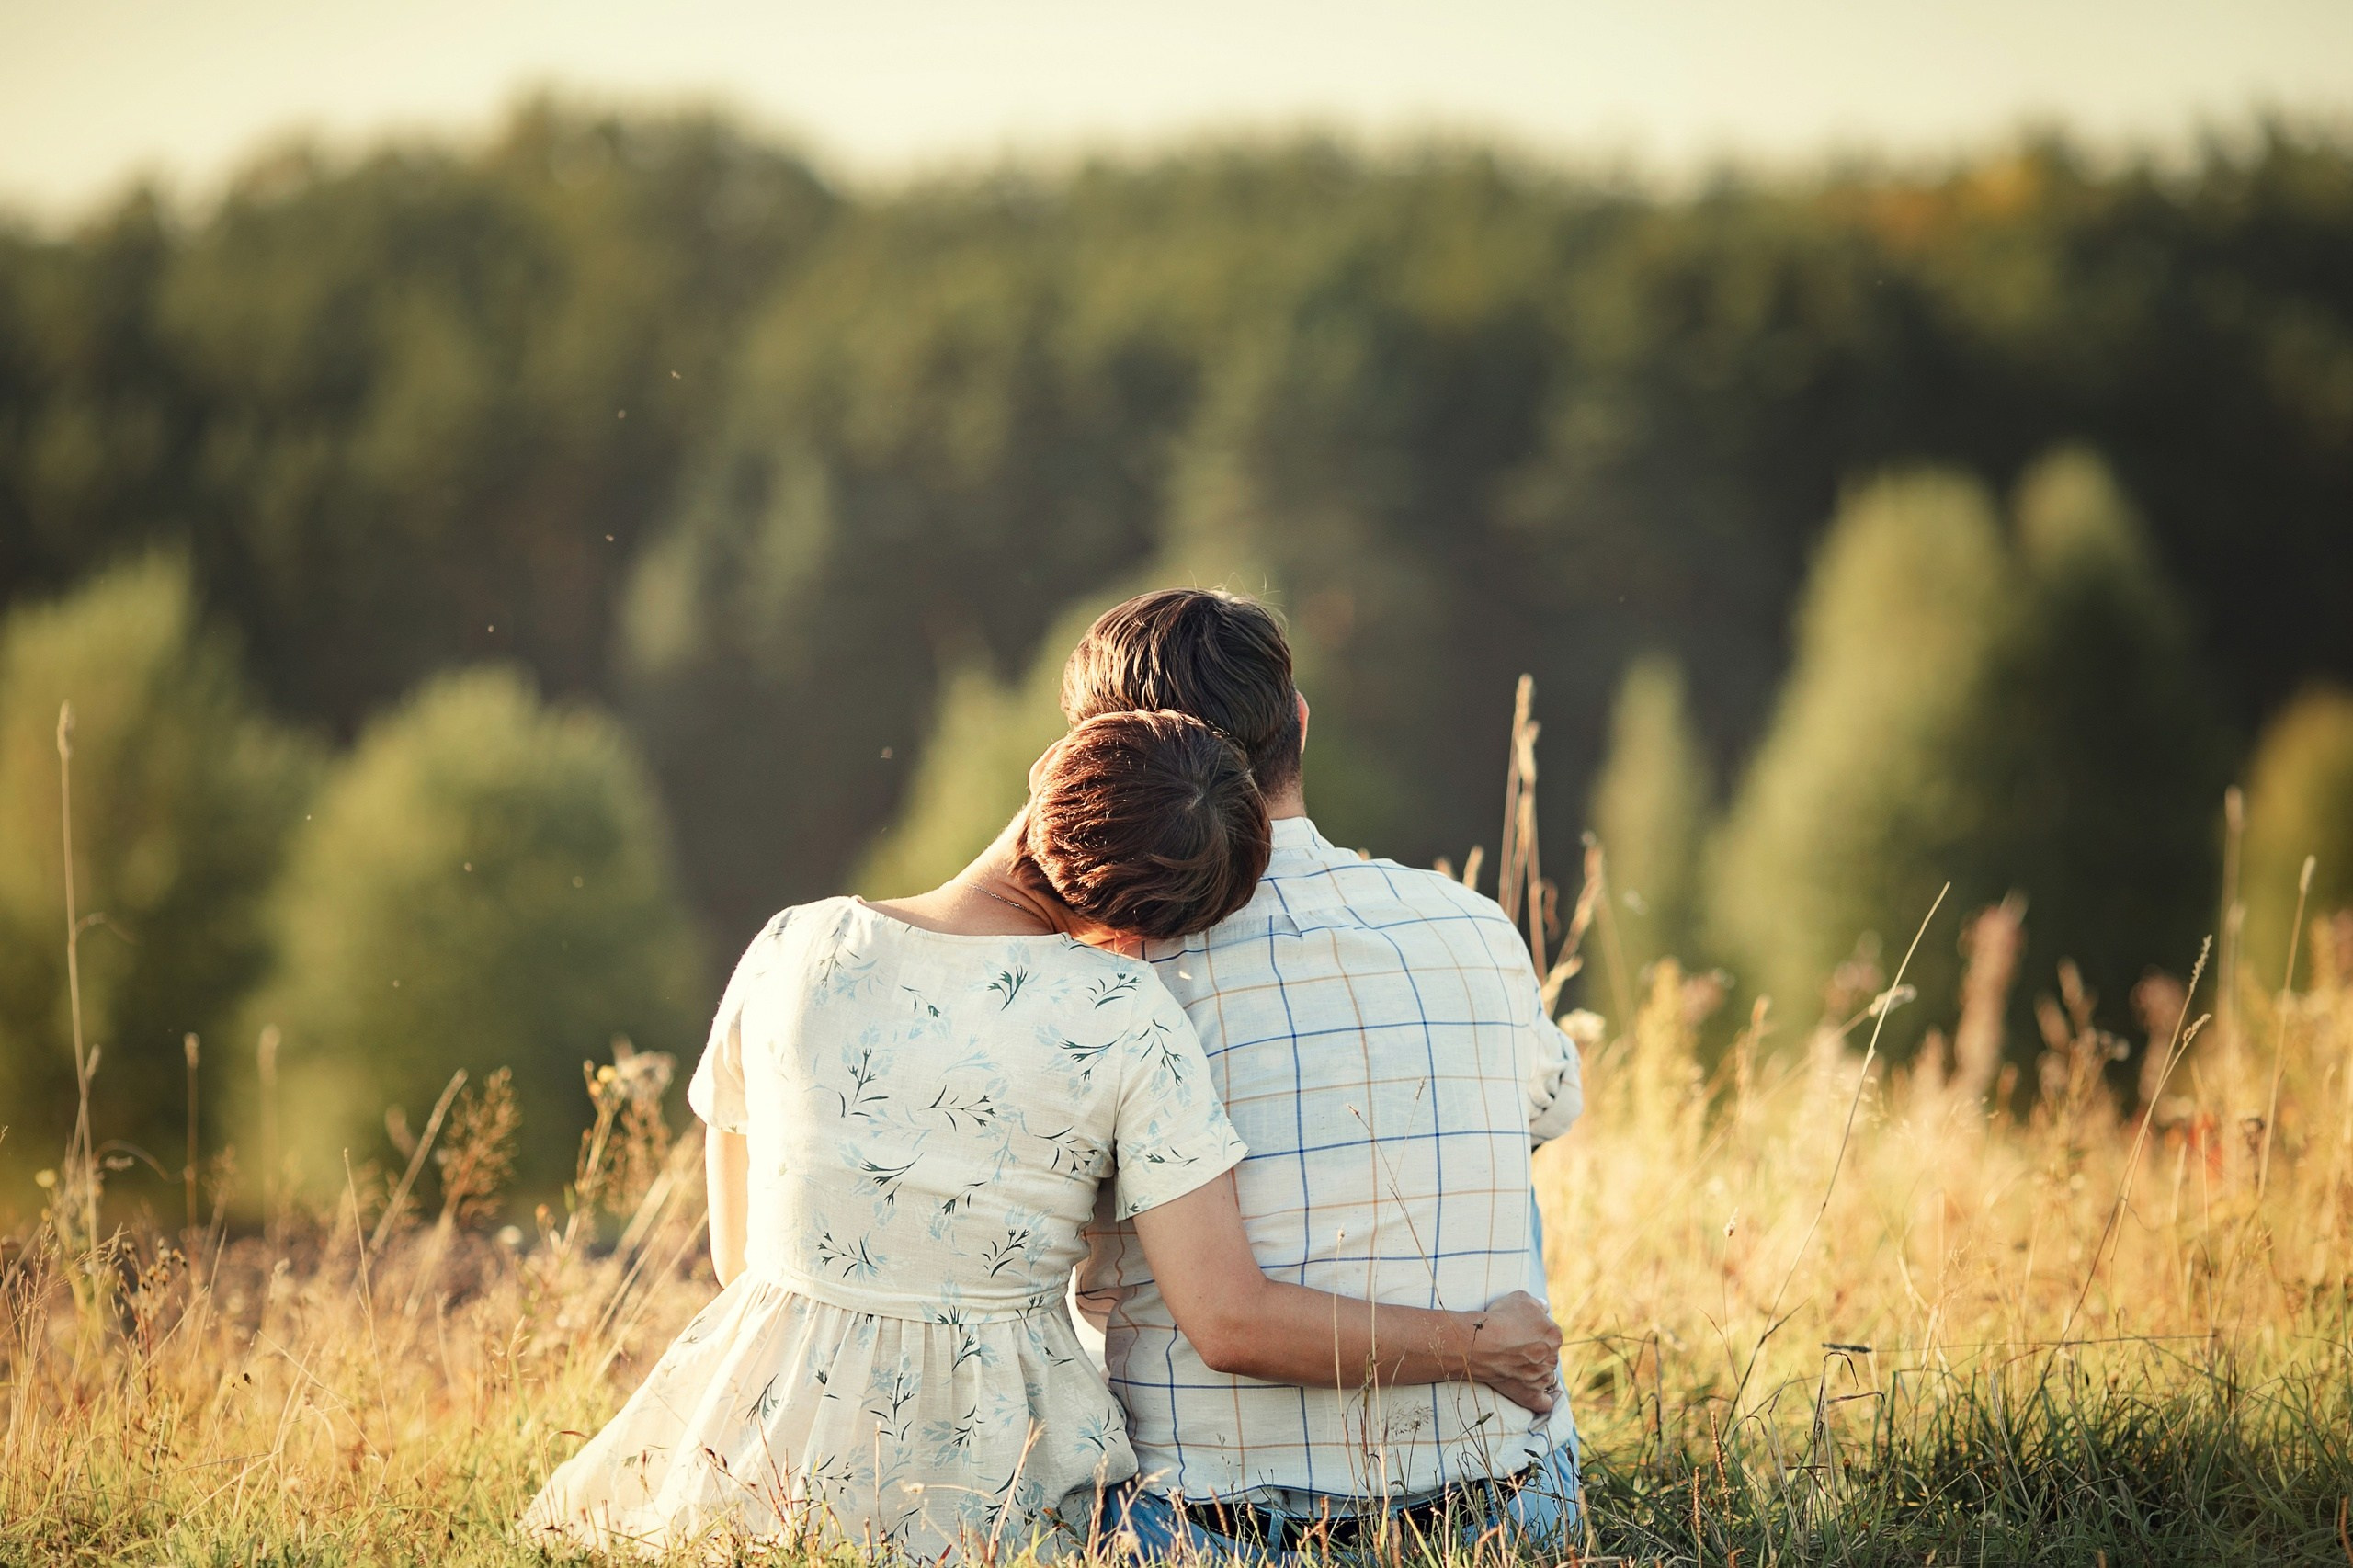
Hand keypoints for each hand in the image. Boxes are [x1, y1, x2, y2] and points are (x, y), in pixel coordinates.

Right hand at [1465, 1291, 1563, 1413]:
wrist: (1481, 1343)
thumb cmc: (1500, 1318)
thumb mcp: (1520, 1298)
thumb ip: (1537, 1304)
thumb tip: (1544, 1307)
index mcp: (1554, 1335)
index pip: (1550, 1334)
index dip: (1535, 1333)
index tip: (1519, 1333)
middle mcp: (1553, 1357)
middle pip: (1548, 1355)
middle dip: (1536, 1353)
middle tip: (1515, 1350)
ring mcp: (1542, 1378)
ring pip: (1546, 1376)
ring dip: (1537, 1374)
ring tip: (1517, 1369)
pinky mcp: (1531, 1395)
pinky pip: (1544, 1403)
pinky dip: (1543, 1401)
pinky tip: (1540, 1398)